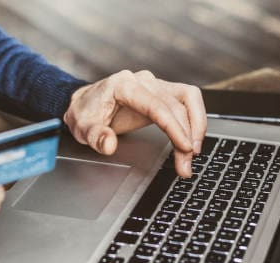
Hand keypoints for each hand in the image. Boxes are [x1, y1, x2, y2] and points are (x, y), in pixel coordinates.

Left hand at [64, 70, 206, 177]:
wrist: (85, 103)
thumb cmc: (85, 113)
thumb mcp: (83, 128)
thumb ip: (96, 137)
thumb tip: (109, 144)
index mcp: (124, 86)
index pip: (157, 105)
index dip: (174, 127)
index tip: (185, 147)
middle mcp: (143, 81)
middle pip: (177, 104)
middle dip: (187, 136)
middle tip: (186, 163)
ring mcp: (154, 85)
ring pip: (188, 98)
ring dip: (196, 125)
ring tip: (193, 152)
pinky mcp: (161, 93)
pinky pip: (186, 101)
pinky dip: (192, 120)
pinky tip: (190, 139)